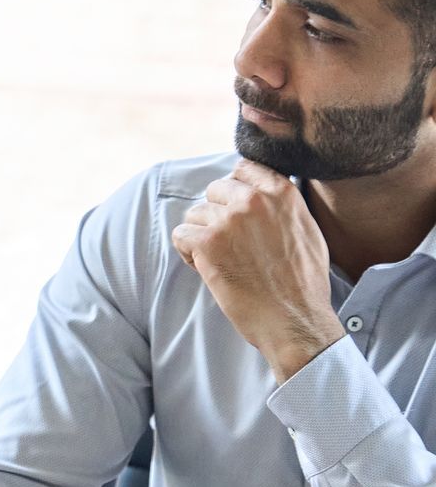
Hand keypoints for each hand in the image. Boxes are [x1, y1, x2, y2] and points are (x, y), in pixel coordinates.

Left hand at [170, 160, 344, 381]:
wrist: (294, 318)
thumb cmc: (303, 281)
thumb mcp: (306, 229)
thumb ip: (282, 205)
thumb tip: (261, 190)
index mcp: (282, 192)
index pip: (243, 168)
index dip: (234, 190)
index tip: (236, 209)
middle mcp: (254, 199)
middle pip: (215, 190)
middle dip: (216, 214)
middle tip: (229, 242)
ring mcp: (229, 219)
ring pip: (195, 214)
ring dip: (201, 236)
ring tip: (222, 259)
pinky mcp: (207, 242)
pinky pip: (180, 234)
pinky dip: (188, 252)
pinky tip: (207, 267)